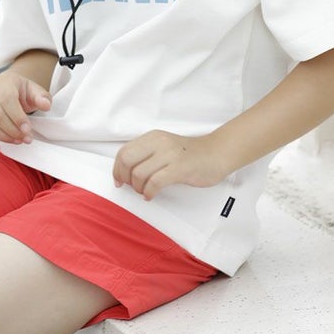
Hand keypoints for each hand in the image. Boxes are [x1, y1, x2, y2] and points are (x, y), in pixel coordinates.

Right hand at [0, 70, 51, 151]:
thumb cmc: (23, 92)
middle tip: (26, 139)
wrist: (8, 88)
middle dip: (13, 131)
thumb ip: (42, 98)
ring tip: (17, 141)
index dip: (18, 117)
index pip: (8, 100)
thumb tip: (45, 105)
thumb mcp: (36, 92)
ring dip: (2, 137)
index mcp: (5, 81)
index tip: (28, 130)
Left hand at [113, 130, 228, 199]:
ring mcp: (169, 154)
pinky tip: (151, 196)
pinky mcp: (180, 168)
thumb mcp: (163, 147)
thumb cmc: (189, 154)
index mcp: (152, 137)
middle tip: (131, 187)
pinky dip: (148, 192)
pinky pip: (154, 182)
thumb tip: (124, 171)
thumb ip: (146, 154)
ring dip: (138, 188)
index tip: (119, 181)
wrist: (216, 153)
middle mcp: (159, 142)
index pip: (124, 151)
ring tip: (145, 192)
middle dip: (124, 178)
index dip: (117, 169)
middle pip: (127, 161)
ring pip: (139, 174)